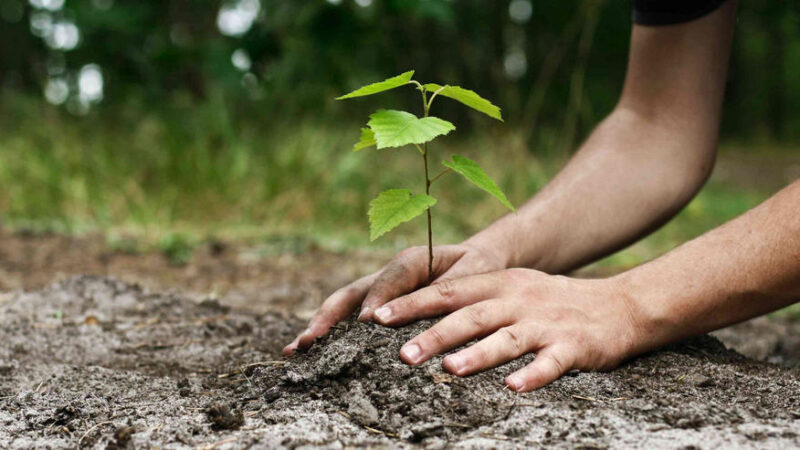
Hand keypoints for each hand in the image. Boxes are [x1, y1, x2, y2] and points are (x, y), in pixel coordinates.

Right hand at [283, 242, 506, 354]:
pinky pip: (350, 318)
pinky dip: (330, 334)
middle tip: (309, 341)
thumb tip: (430, 310)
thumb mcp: (474, 273)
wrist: (477, 261)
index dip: (376, 300)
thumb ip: (453, 288)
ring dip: (320, 327)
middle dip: (328, 317)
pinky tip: (309, 354)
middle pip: (351, 293)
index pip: (389, 280)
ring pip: (343, 306)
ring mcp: (379, 290)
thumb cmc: (478, 268)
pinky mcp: (378, 305)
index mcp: (412, 261)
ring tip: (295, 350)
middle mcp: (388, 275)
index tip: (366, 324)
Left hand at [371, 269, 640, 391]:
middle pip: (471, 315)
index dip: (412, 303)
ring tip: (450, 370)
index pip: (448, 291)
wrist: (619, 305)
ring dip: (478, 354)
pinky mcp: (574, 346)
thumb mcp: (512, 289)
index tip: (378, 317)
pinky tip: (513, 388)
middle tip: (402, 354)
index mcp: (499, 284)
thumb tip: (419, 317)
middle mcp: (518, 300)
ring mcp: (546, 323)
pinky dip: (533, 375)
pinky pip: (550, 362)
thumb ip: (472, 299)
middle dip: (435, 334)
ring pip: (507, 338)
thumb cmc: (551, 302)